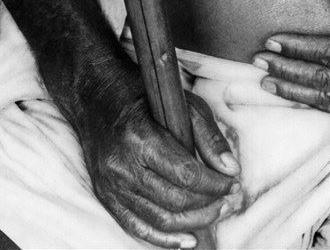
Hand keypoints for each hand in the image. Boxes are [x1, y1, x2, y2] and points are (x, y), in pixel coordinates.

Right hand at [79, 78, 239, 247]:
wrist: (97, 96)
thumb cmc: (144, 95)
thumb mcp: (183, 103)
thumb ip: (209, 136)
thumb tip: (231, 169)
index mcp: (140, 136)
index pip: (185, 174)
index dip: (214, 184)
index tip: (232, 183)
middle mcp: (122, 164)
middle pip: (173, 199)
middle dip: (208, 204)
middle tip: (230, 200)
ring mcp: (111, 183)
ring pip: (158, 218)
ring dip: (193, 222)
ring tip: (215, 214)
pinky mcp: (105, 195)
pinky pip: (137, 226)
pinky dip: (165, 238)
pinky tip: (188, 240)